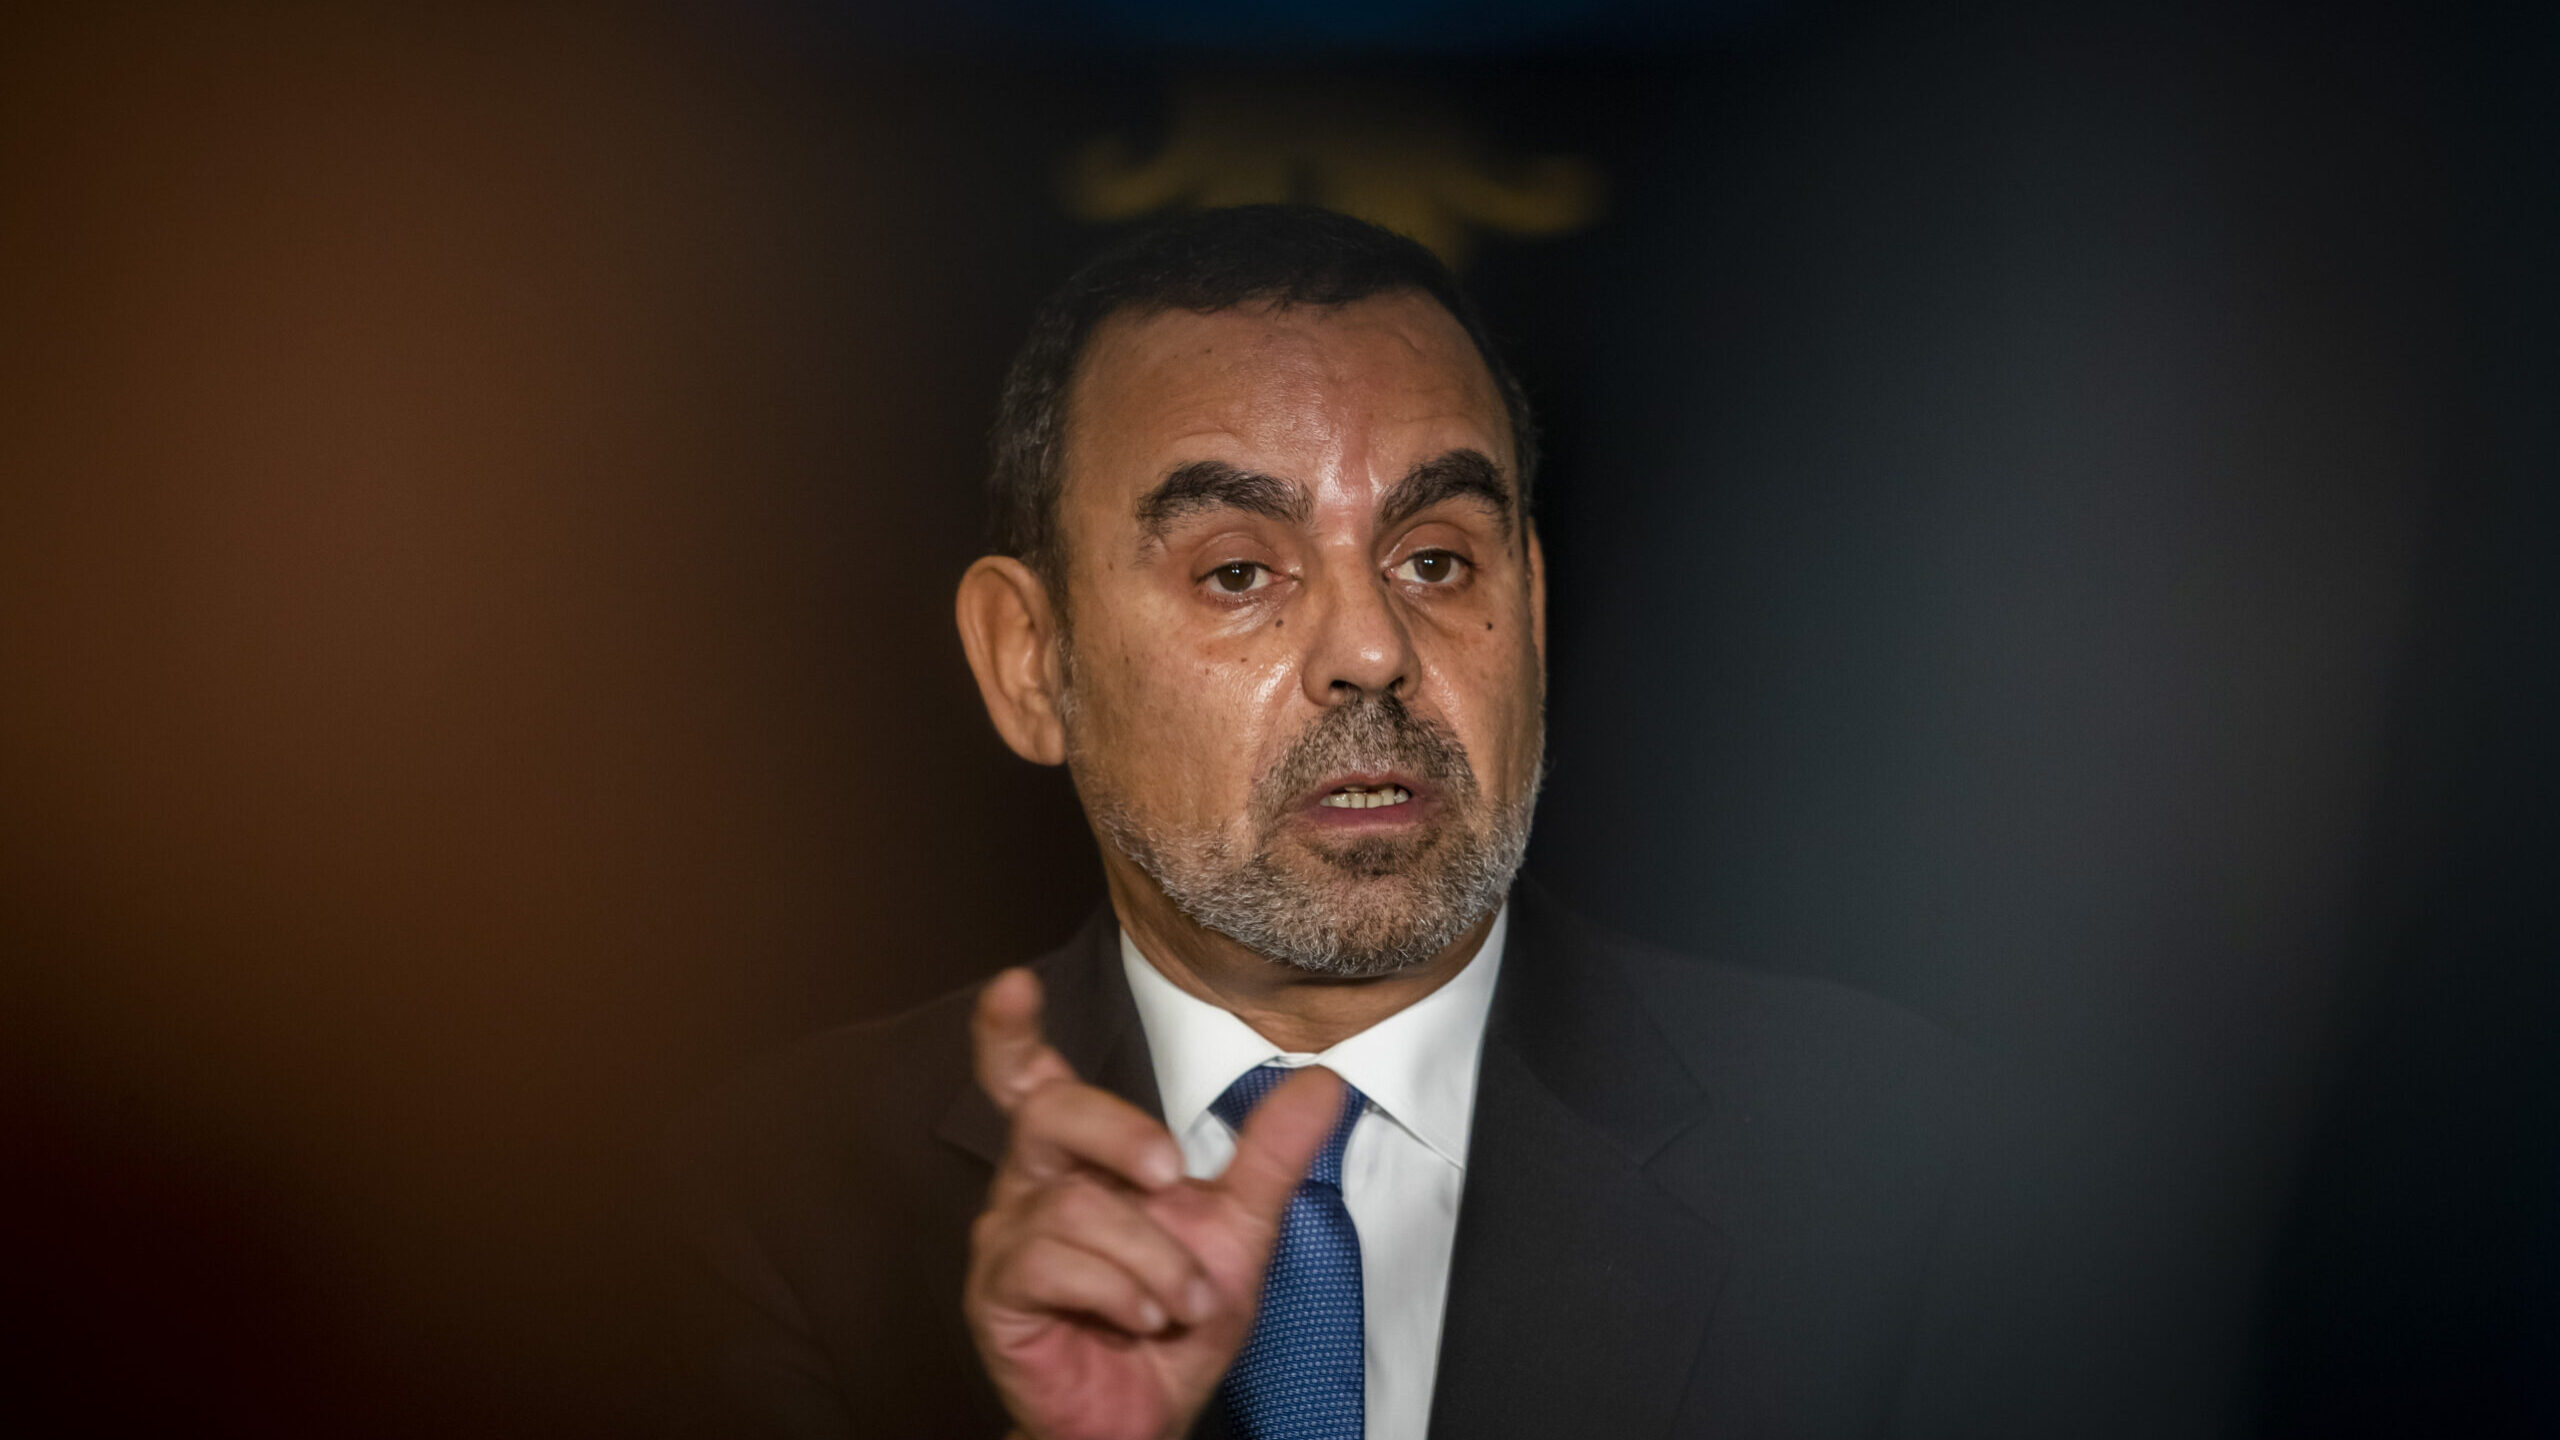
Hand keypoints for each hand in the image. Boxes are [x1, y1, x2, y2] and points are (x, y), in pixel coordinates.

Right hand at [963, 968, 1341, 1439]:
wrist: (1149, 1414)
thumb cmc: (1174, 1323)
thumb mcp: (1238, 1230)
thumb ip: (1270, 1155)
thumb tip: (1323, 1083)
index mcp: (1078, 1156)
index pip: (1031, 1077)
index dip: (1011, 1030)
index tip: (1015, 987)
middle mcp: (1032, 1186)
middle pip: (1051, 1114)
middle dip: (1120, 1134)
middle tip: (1174, 1172)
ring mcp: (1007, 1240)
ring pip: (1075, 1208)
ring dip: (1153, 1258)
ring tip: (1180, 1301)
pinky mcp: (998, 1295)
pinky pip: (1054, 1266)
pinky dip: (1120, 1292)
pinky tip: (1145, 1318)